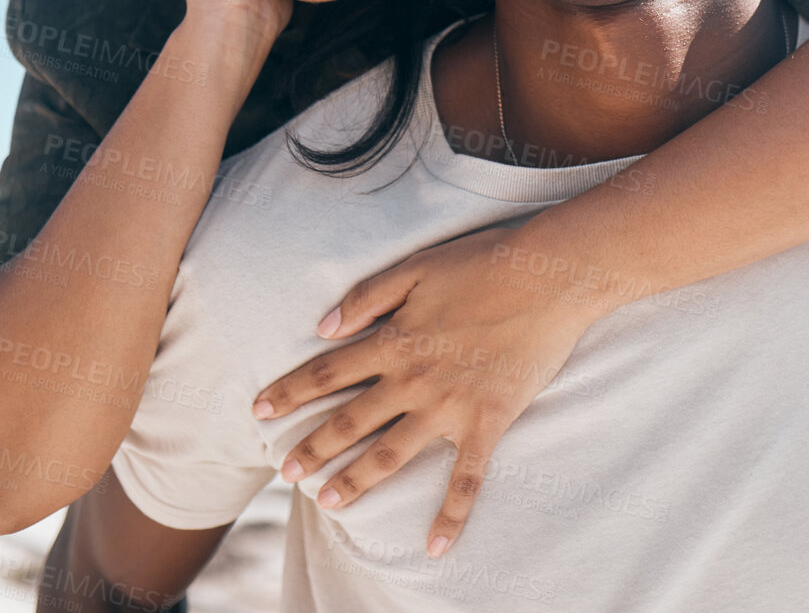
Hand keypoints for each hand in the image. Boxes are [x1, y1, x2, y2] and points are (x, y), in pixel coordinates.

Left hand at [251, 227, 600, 558]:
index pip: (327, 371)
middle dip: (311, 448)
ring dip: (356, 480)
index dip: (289, 392)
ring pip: (391, 454)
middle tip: (284, 474)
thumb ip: (366, 296)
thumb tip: (322, 327)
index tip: (258, 411)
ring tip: (326, 502)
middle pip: (350, 421)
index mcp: (394, 339)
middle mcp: (414, 379)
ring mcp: (451, 405)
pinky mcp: (488, 422)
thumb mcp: (416, 266)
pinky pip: (467, 478)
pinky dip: (452, 514)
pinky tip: (436, 546)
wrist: (550, 276)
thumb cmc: (485, 262)